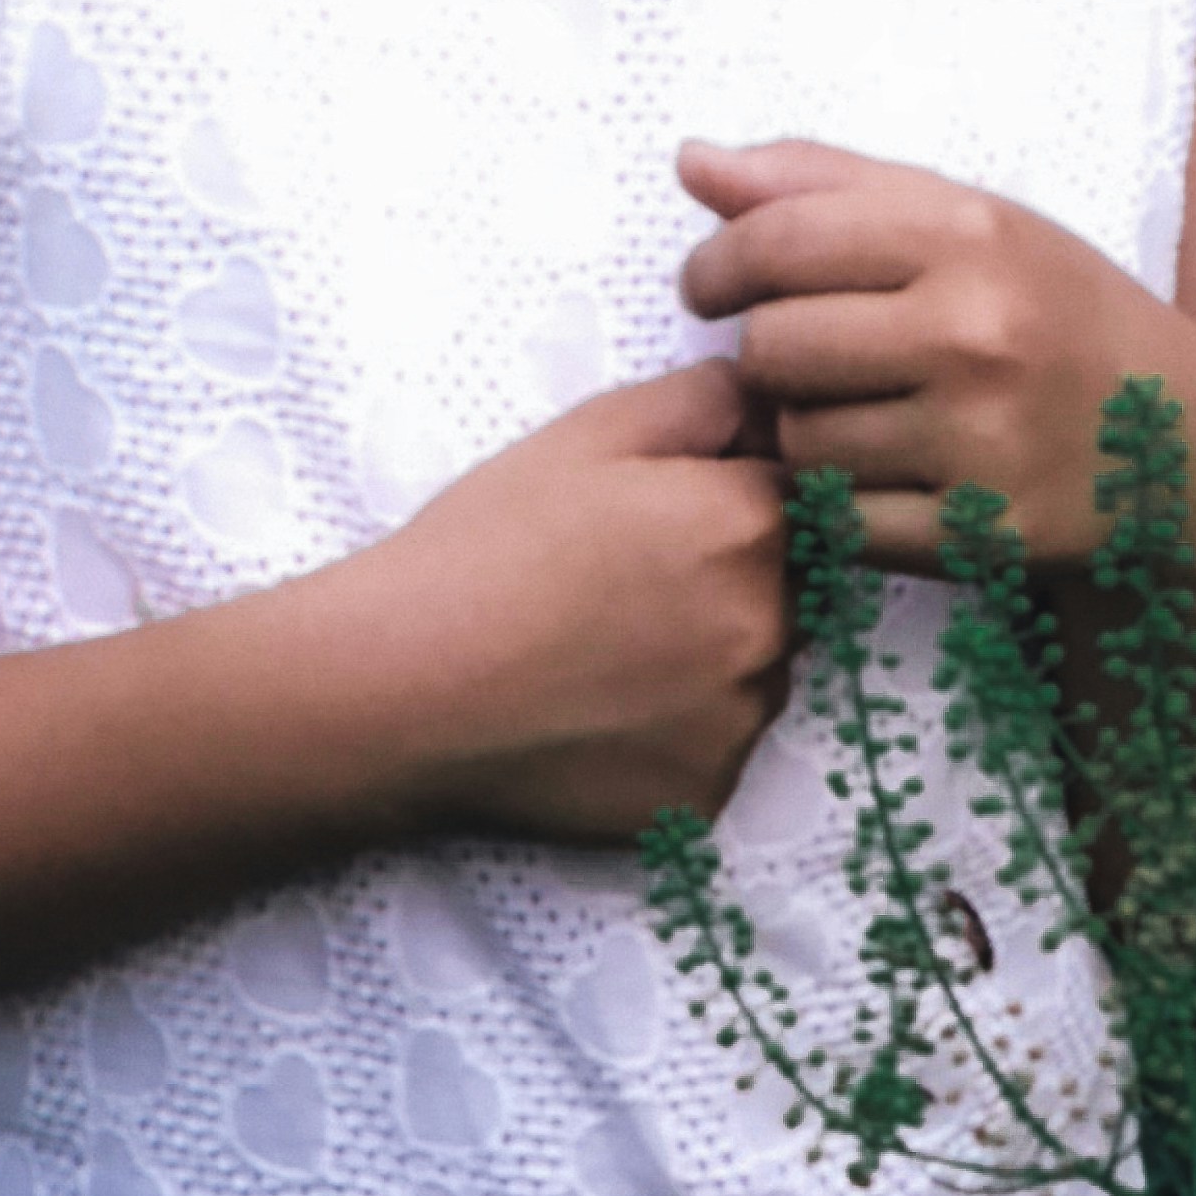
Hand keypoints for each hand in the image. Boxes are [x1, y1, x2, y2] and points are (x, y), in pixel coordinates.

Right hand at [352, 362, 794, 844]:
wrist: (402, 686)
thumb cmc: (487, 546)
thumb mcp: (590, 432)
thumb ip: (704, 400)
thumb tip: (774, 400)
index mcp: (749, 524)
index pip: (794, 496)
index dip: (726, 499)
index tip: (657, 518)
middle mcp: (769, 627)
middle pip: (788, 589)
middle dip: (728, 579)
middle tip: (620, 586)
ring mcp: (739, 722)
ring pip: (754, 674)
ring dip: (708, 659)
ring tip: (600, 653)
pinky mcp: (704, 796)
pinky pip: (713, 751)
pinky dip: (673, 734)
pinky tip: (595, 713)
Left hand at [676, 140, 1195, 573]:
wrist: (1173, 447)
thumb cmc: (1047, 312)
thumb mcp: (963, 220)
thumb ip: (823, 184)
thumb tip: (692, 162)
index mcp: (968, 235)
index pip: (777, 241)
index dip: (716, 266)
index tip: (709, 286)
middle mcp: (976, 332)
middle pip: (772, 348)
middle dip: (768, 355)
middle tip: (803, 358)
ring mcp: (981, 440)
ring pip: (799, 440)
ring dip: (805, 432)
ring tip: (859, 416)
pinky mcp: (980, 533)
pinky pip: (839, 520)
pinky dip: (843, 504)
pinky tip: (888, 476)